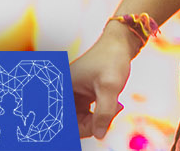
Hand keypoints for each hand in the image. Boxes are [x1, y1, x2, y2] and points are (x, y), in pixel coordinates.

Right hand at [70, 24, 135, 140]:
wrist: (121, 43)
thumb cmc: (112, 58)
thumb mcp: (110, 86)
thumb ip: (104, 112)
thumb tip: (99, 135)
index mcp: (61, 88)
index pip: (59, 121)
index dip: (79, 128)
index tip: (97, 126)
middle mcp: (62, 93)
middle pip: (69, 124)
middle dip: (91, 125)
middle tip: (112, 112)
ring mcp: (71, 96)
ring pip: (78, 122)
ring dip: (97, 120)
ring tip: (116, 106)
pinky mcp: (80, 98)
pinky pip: (84, 117)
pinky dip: (99, 116)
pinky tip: (113, 106)